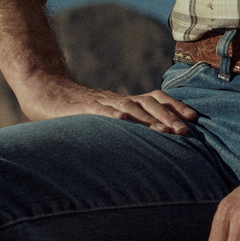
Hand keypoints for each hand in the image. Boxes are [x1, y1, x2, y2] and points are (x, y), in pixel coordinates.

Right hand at [13, 72, 198, 134]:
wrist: (46, 93)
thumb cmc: (77, 112)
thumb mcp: (106, 119)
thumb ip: (125, 128)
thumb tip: (150, 147)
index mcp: (124, 102)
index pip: (155, 98)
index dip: (175, 106)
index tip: (193, 118)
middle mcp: (117, 100)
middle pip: (148, 102)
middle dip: (169, 116)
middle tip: (185, 131)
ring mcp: (101, 103)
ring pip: (130, 107)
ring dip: (149, 119)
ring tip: (165, 131)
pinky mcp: (83, 110)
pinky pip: (100, 112)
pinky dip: (113, 115)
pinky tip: (124, 121)